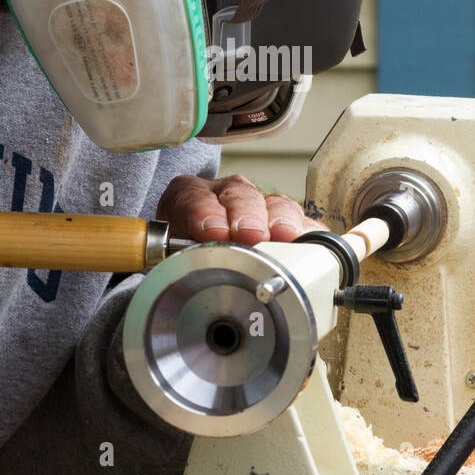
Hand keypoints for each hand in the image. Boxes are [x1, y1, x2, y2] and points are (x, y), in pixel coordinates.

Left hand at [156, 174, 324, 245]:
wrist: (199, 251)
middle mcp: (226, 193)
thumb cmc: (184, 252)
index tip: (214, 231)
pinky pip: (300, 221)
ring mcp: (259, 203)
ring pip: (273, 203)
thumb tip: (167, 282)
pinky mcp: (287, 220)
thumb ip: (170, 260)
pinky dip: (305, 231)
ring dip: (279, 219)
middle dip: (245, 214)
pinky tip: (307, 241)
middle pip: (238, 195)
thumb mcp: (169, 255)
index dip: (204, 213)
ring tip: (283, 234)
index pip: (194, 198)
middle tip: (250, 233)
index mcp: (189, 196)